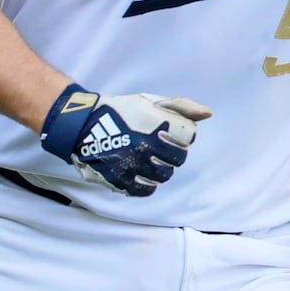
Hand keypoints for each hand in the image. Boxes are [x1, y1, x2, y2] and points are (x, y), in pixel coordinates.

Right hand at [40, 86, 211, 195]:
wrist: (82, 126)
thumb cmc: (120, 111)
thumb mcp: (149, 101)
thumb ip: (180, 106)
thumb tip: (208, 114)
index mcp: (155, 123)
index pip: (189, 135)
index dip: (181, 132)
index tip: (169, 130)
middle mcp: (146, 145)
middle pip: (179, 157)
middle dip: (173, 150)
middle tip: (159, 144)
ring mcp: (133, 165)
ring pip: (165, 175)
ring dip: (160, 167)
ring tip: (148, 157)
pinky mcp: (121, 180)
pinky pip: (147, 189)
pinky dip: (147, 182)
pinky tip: (140, 171)